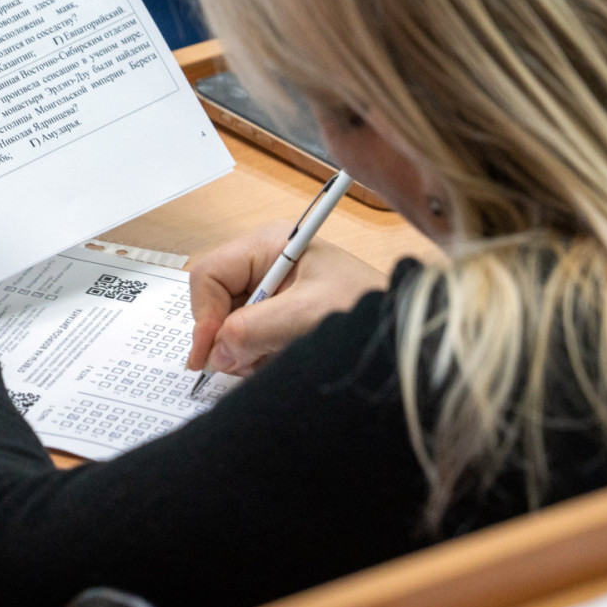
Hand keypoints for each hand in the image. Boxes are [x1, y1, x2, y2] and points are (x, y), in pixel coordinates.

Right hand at [186, 221, 385, 375]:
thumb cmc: (367, 308)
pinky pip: (247, 339)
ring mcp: (271, 291)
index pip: (209, 274)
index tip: (209, 353)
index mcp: (270, 244)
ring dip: (243, 351)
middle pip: (215, 302)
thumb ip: (254, 330)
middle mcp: (265, 263)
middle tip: (244, 362)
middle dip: (225, 337)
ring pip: (228, 326)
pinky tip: (281, 359)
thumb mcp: (306, 316)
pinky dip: (256, 357)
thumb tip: (216, 351)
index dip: (204, 315)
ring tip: (275, 359)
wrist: (402, 331)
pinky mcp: (279, 316)